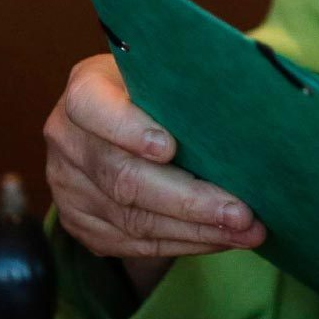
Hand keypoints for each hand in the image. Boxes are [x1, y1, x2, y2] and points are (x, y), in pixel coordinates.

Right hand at [42, 53, 264, 292]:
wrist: (122, 123)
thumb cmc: (158, 92)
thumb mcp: (165, 75)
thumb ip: (189, 85)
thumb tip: (250, 104)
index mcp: (84, 90)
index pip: (93, 106)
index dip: (130, 129)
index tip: (171, 147)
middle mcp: (67, 139)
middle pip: (124, 177)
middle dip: (189, 199)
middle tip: (241, 212)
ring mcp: (69, 186)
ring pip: (132, 218)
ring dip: (196, 230)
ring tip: (246, 231)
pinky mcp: (81, 223)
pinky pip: (133, 243)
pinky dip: (183, 243)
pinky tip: (221, 239)